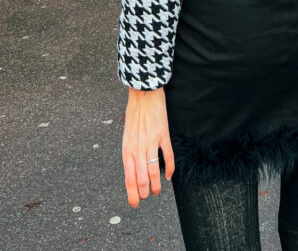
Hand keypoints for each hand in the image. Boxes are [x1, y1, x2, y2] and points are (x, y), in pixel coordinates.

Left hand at [122, 87, 174, 207]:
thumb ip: (130, 152)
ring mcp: (151, 142)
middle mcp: (138, 148)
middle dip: (144, 192)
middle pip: (142, 179)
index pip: (129, 178)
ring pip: (154, 171)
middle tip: (146, 197)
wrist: (143, 94)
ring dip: (155, 185)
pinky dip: (169, 169)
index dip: (132, 194)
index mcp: (127, 149)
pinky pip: (168, 157)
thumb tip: (133, 169)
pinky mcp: (163, 135)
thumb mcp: (127, 135)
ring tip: (156, 191)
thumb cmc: (134, 113)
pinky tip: (168, 176)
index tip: (135, 203)